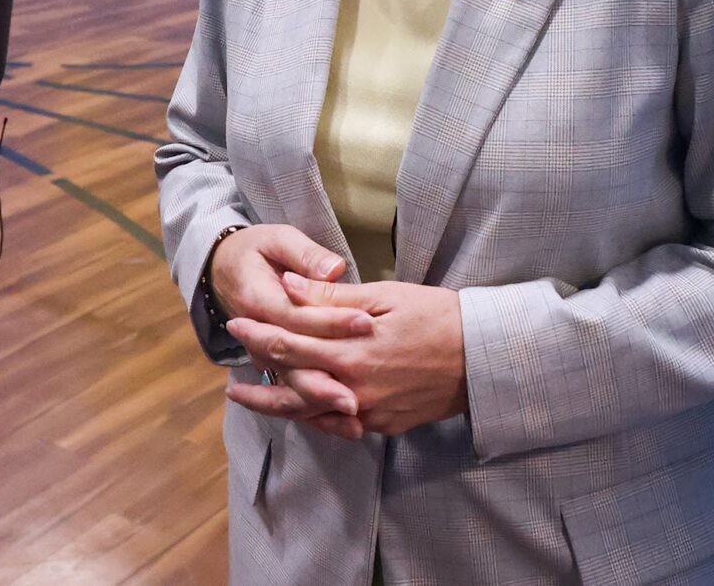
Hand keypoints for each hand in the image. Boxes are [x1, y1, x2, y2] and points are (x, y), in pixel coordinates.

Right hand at [209, 225, 373, 433]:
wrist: (224, 268)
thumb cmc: (256, 250)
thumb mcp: (277, 240)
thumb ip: (304, 255)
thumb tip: (332, 268)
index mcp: (258, 299)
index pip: (299, 316)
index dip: (334, 319)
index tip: (367, 322)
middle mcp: (258, 336)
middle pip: (294, 363)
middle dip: (326, 380)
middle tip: (357, 396)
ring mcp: (263, 356)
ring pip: (292, 386)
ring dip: (322, 403)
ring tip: (355, 416)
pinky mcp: (273, 366)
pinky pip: (291, 395)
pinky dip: (316, 411)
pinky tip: (347, 424)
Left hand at [225, 276, 467, 437]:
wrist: (483, 358)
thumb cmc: (437, 316)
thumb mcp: (385, 296)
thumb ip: (332, 298)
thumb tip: (289, 287)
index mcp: (350, 351)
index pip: (289, 343)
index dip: (258, 333)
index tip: (236, 322)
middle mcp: (352, 388)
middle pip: (290, 383)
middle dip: (258, 370)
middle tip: (230, 362)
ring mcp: (367, 413)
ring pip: (308, 412)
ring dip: (274, 404)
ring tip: (247, 397)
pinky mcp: (382, 426)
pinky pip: (337, 425)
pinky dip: (312, 417)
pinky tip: (297, 411)